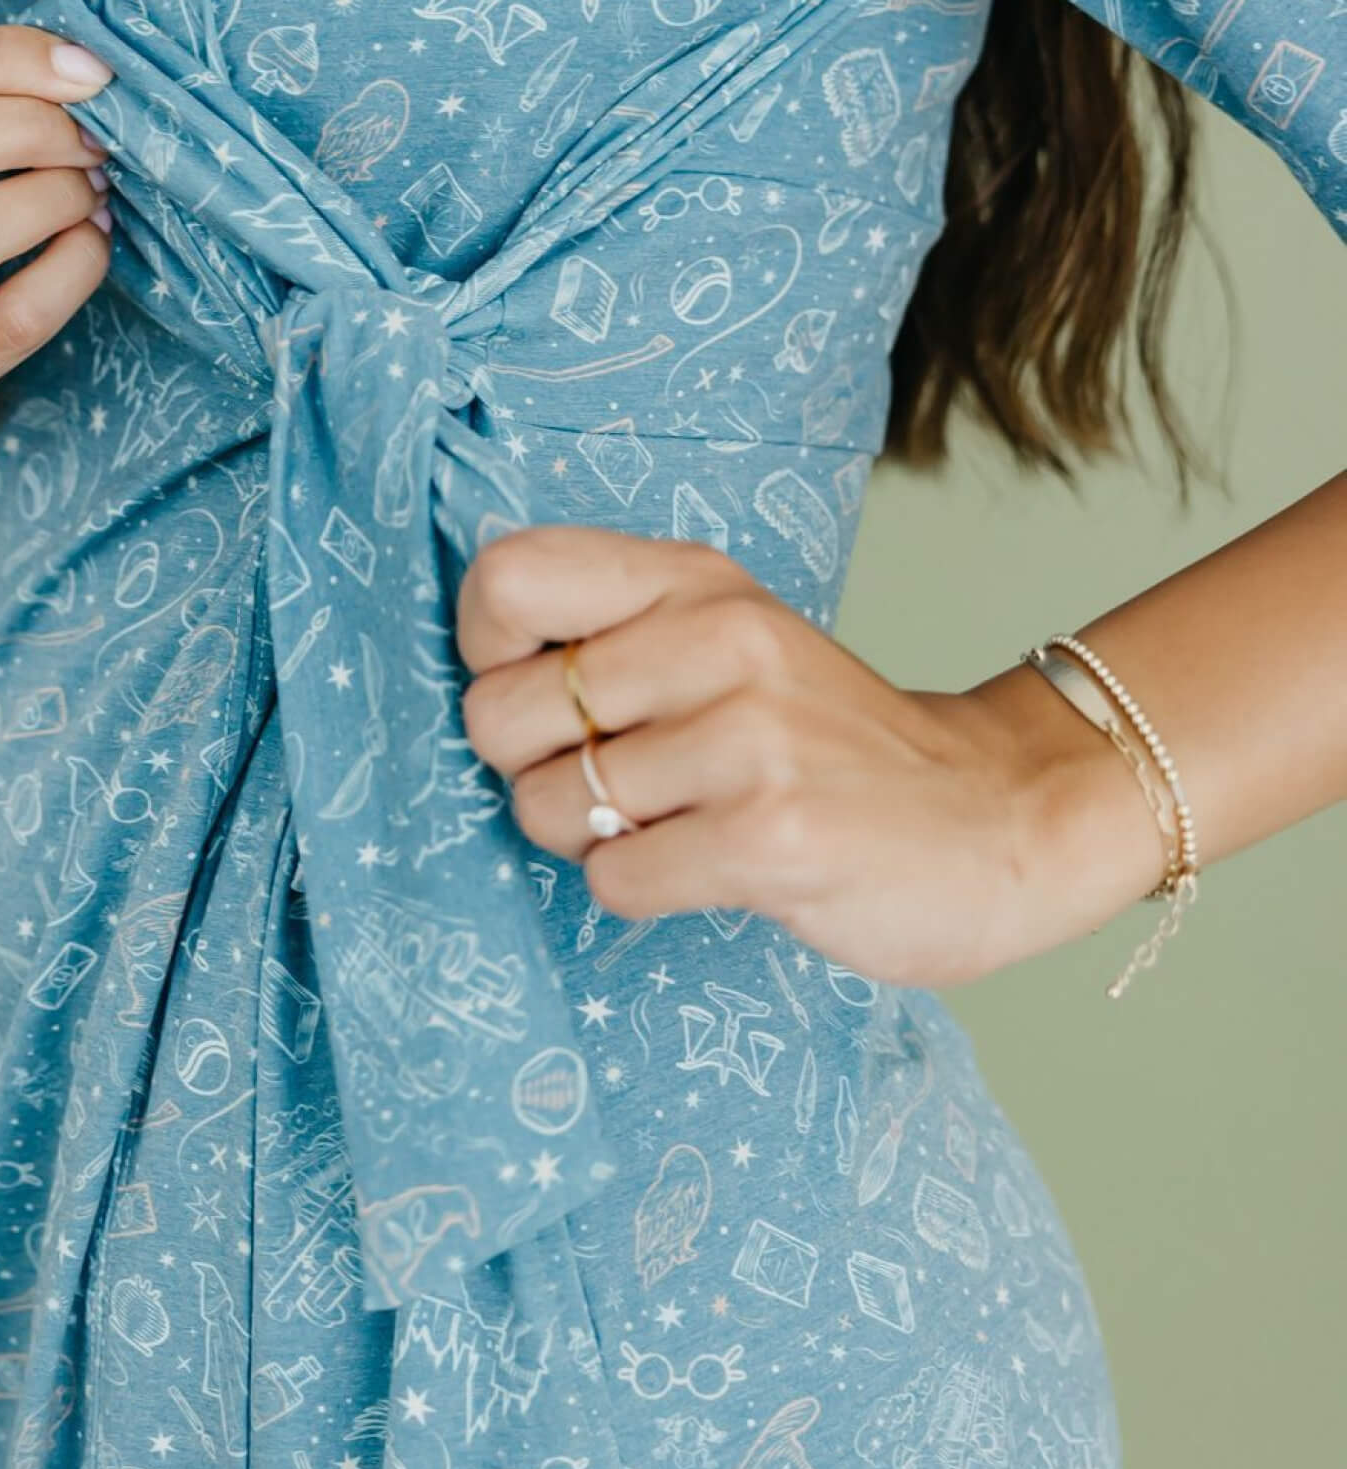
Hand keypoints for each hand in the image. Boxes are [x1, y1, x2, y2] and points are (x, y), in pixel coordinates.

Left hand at [455, 524, 1167, 988]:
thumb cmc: (823, 739)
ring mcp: (750, 737)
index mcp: (692, 581)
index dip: (486, 656)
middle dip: (531, 771)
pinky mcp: (772, 835)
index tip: (544, 696)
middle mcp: (719, 639)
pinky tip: (713, 866)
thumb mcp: (728, 640)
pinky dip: (642, 889)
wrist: (997, 816)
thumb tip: (472, 676)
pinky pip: (614, 878)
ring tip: (680, 823)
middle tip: (619, 782)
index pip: (504, 578)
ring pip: (546, 807)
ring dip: (591, 839)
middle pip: (495, 714)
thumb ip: (611, 632)